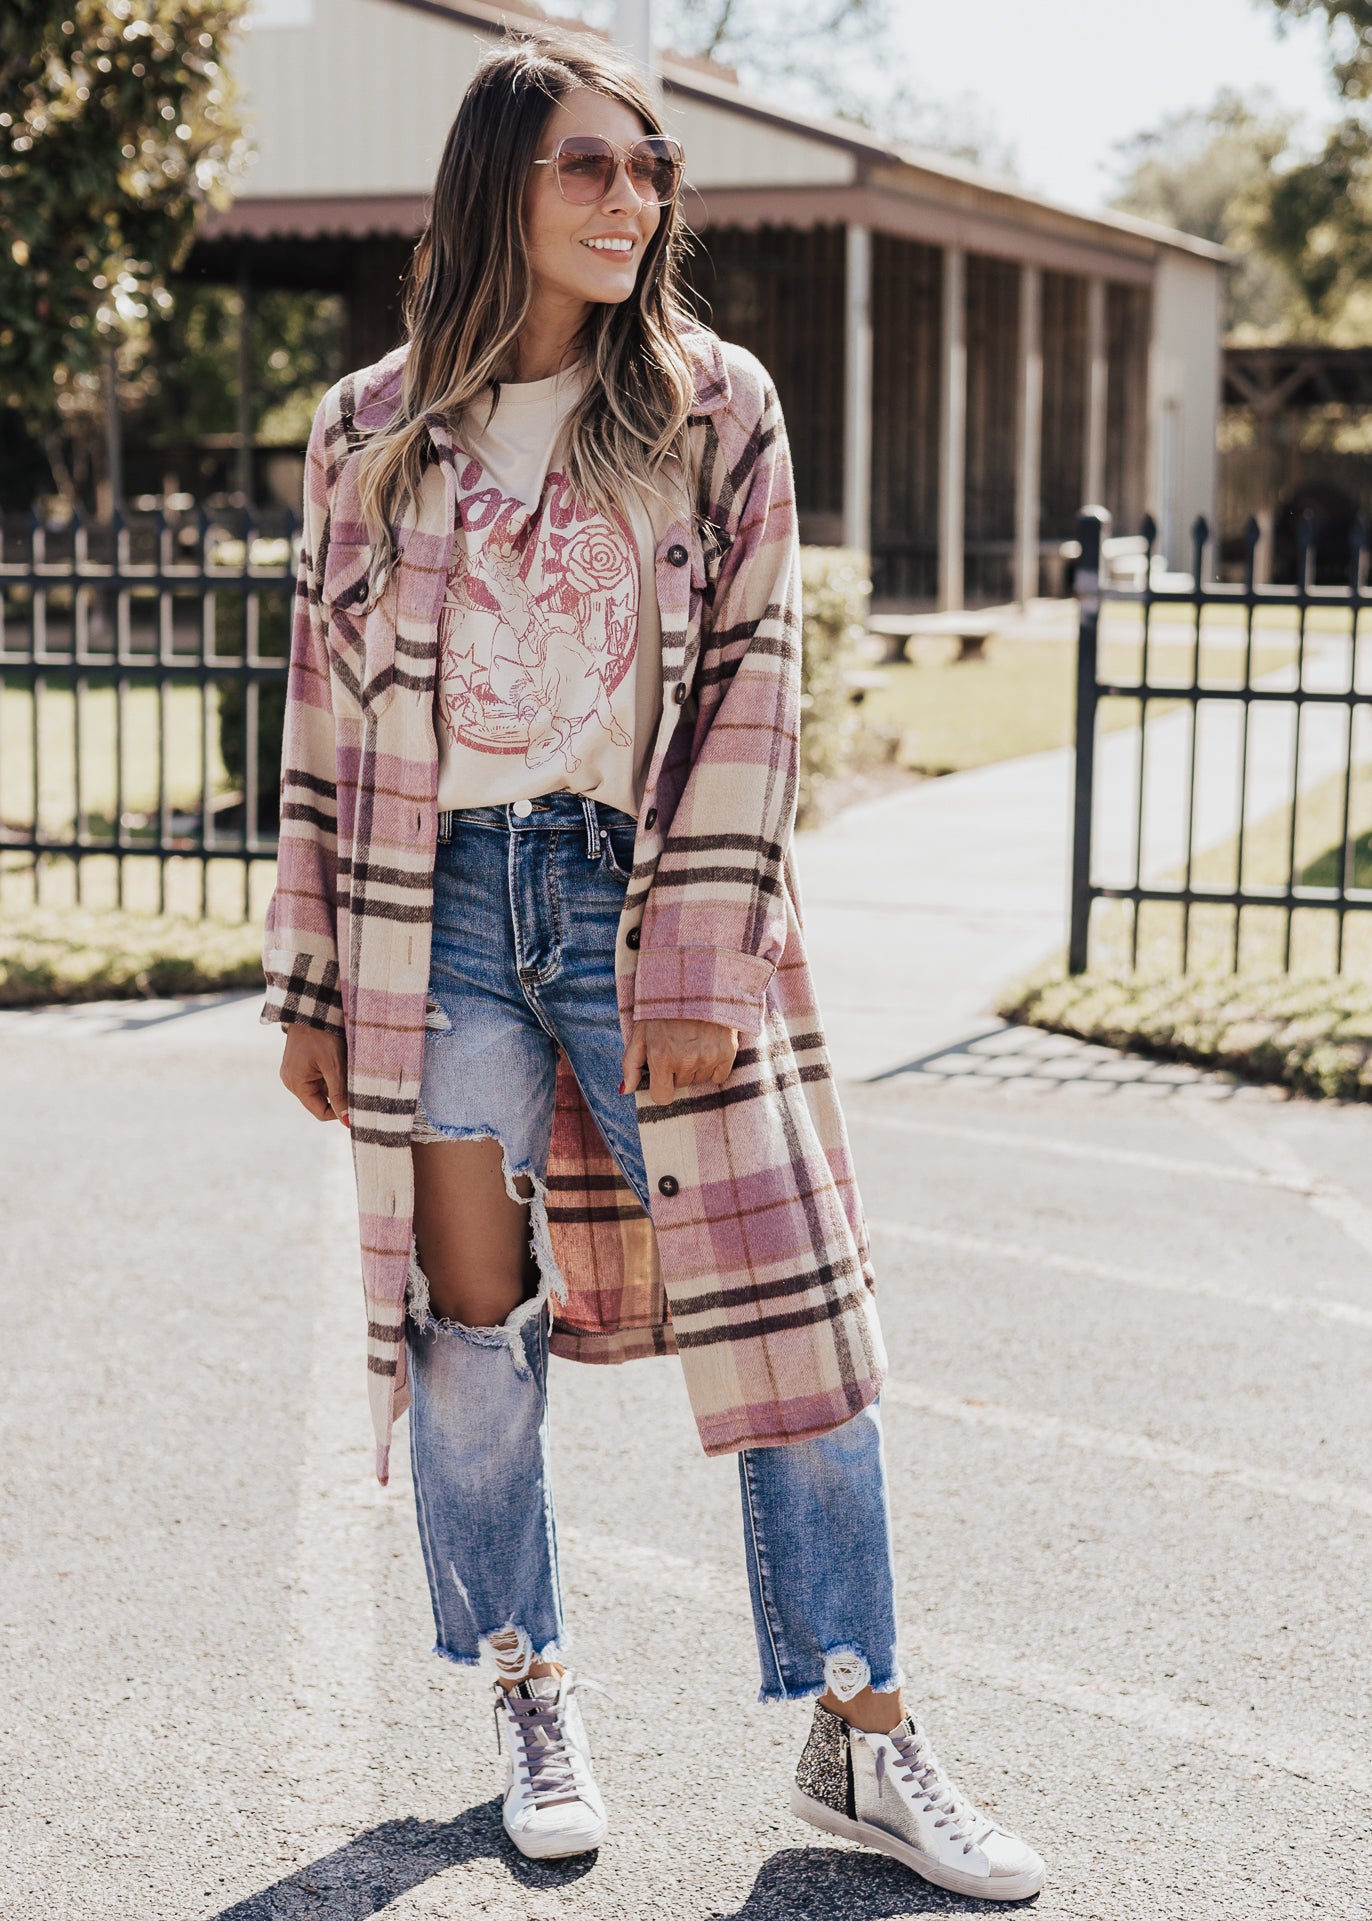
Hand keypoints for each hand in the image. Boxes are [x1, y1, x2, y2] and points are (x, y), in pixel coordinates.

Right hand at [280, 1023, 349, 1124]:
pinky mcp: (299, 1065)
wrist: (312, 1009)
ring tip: (344, 1065)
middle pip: (321, 1101)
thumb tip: (347, 1121)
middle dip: (339, 1094)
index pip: (321, 1112)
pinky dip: (330, 1074)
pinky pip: (318, 1077)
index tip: (358, 1105)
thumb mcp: (334, 1066)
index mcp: (296, 1084)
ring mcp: (294, 1072)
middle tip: (353, 1080)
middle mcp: (291, 1081)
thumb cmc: (322, 1036)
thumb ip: (340, 1094)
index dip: (339, 1113)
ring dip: (335, 1082)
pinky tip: (337, 1060)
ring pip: (321, 1089)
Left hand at [621, 1017, 737, 1106]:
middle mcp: (685, 1061)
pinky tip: (708, 1045)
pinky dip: (714, 1066)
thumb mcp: (640, 1032)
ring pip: (700, 1080)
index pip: (662, 1097)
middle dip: (677, 1071)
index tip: (662, 1073)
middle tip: (678, 1045)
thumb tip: (624, 1091)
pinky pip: (719, 1076)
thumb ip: (630, 1064)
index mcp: (661, 1058)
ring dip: (695, 1067)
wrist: (697, 982)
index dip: (661, 1086)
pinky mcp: (728, 1052)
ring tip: (692, 1041)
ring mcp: (708, 1057)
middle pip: (681, 1085)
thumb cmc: (663, 1008)